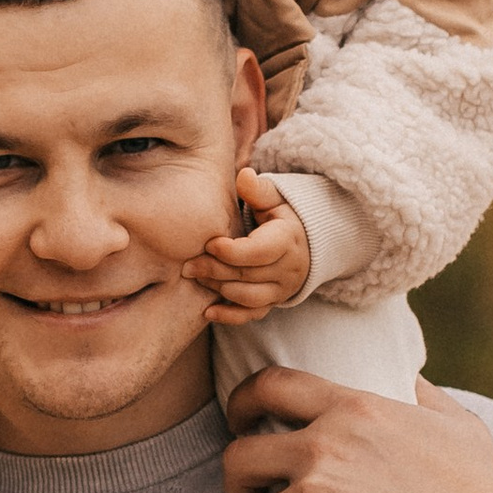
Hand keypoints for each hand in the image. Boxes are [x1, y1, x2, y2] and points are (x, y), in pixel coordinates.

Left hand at [185, 168, 313, 320]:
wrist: (305, 244)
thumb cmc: (280, 216)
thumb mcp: (274, 199)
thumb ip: (258, 190)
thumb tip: (244, 175)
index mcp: (287, 240)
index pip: (259, 252)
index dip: (231, 251)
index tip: (209, 244)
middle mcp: (288, 268)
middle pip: (247, 276)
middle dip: (214, 270)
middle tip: (187, 264)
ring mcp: (281, 289)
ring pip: (247, 297)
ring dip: (218, 289)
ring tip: (195, 276)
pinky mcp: (273, 303)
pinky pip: (252, 316)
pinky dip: (230, 316)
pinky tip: (207, 312)